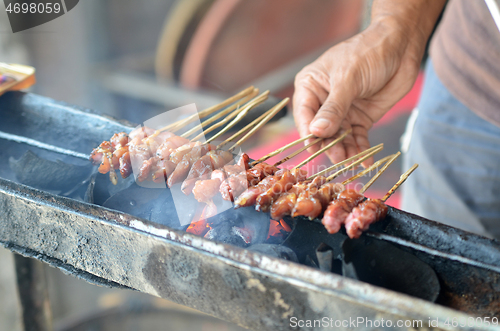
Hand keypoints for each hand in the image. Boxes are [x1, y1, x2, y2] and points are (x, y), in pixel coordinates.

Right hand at [293, 1, 443, 165]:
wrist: (402, 47)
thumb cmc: (369, 53)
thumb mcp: (348, 79)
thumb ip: (333, 108)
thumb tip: (316, 132)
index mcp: (310, 86)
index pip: (304, 115)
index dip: (309, 133)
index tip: (315, 149)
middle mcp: (323, 101)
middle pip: (321, 130)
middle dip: (329, 145)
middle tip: (338, 158)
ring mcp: (342, 111)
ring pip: (338, 138)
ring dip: (345, 151)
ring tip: (352, 161)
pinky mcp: (360, 118)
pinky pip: (357, 138)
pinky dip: (361, 149)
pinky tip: (365, 161)